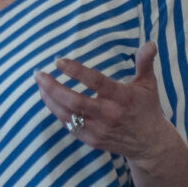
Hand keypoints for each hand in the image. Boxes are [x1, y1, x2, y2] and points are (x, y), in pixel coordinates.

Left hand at [33, 40, 181, 165]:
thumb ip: (145, 63)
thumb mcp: (148, 84)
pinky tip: (49, 100)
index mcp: (122, 97)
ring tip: (40, 84)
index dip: (76, 71)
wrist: (149, 143)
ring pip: (67, 114)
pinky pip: (68, 125)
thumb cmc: (147, 108)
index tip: (59, 61)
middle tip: (38, 74)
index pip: (96, 82)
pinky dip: (57, 112)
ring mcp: (98, 130)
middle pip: (74, 101)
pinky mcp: (91, 140)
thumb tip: (149, 43)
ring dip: (49, 99)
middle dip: (52, 87)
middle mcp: (108, 114)